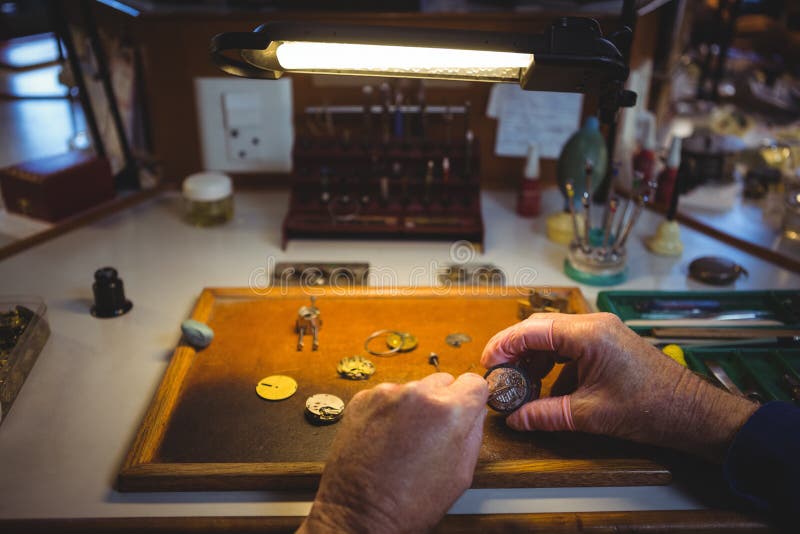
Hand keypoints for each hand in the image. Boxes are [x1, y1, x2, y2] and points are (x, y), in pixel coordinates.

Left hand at [299, 372, 487, 533]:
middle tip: (434, 433)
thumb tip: (475, 411)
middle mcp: (417, 394)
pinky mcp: (363, 399)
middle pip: (444, 381)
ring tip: (406, 439)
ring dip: (416, 406)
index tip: (467, 408)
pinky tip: (387, 436)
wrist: (359, 514)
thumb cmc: (410, 503)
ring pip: (415, 388)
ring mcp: (387, 394)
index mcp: (448, 411)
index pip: (474, 381)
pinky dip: (391, 410)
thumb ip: (474, 434)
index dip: (473, 398)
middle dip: (444, 402)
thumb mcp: (460, 474)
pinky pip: (389, 395)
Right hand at [481, 313, 757, 460]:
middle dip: (514, 349)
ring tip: (518, 380)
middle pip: (540, 327)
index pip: (533, 330)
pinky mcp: (608, 343)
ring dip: (533, 355)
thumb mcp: (590, 414)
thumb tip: (514, 420)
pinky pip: (570, 344)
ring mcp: (602, 332)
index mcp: (588, 334)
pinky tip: (544, 381)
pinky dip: (552, 360)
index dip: (504, 345)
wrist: (695, 413)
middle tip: (497, 372)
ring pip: (554, 334)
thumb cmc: (650, 409)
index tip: (488, 363)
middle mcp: (594, 324)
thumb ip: (546, 414)